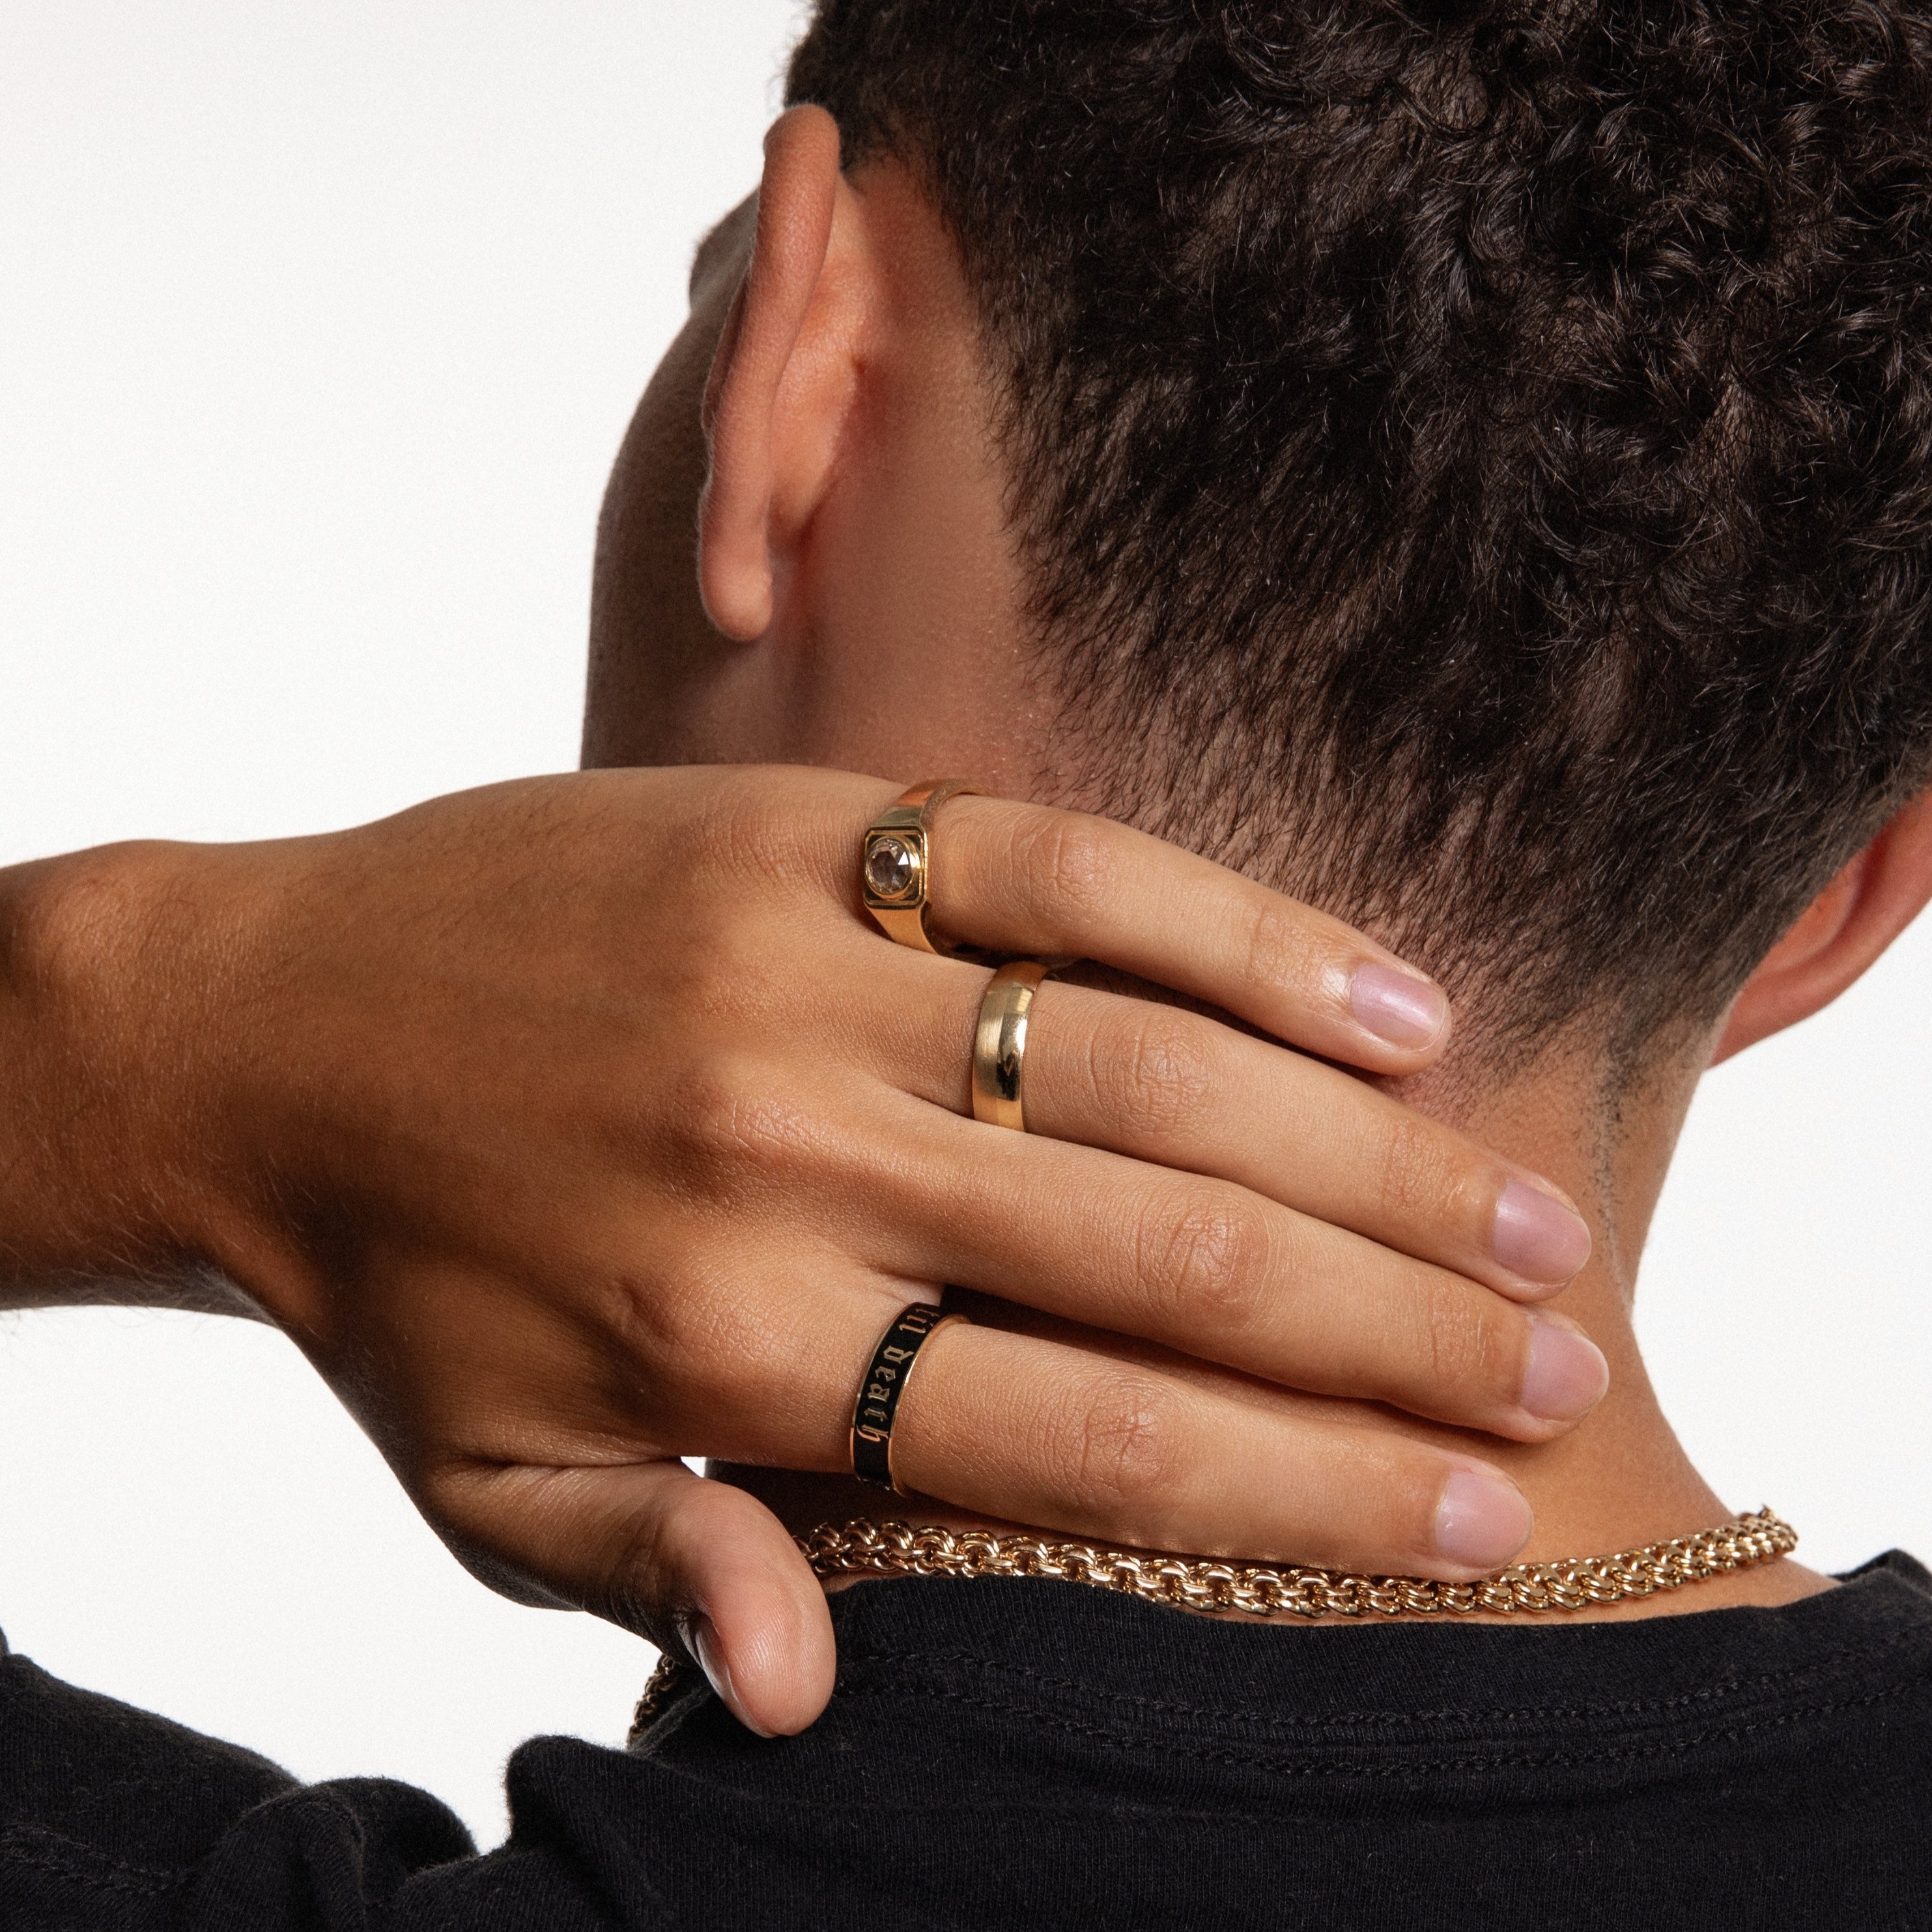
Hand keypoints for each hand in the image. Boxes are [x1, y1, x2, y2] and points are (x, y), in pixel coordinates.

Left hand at [0, 765, 1595, 1731]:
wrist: (255, 1021)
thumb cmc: (405, 1279)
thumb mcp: (489, 1491)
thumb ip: (665, 1575)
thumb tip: (819, 1698)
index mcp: (733, 1350)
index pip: (1087, 1444)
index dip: (1306, 1493)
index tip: (1472, 1522)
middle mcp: (791, 1161)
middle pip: (1165, 1257)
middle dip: (1393, 1333)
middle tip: (1554, 1369)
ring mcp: (803, 974)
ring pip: (1151, 1065)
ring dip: (1370, 1152)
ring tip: (1529, 1220)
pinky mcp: (805, 830)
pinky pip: (1064, 870)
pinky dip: (1242, 934)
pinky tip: (1391, 1003)